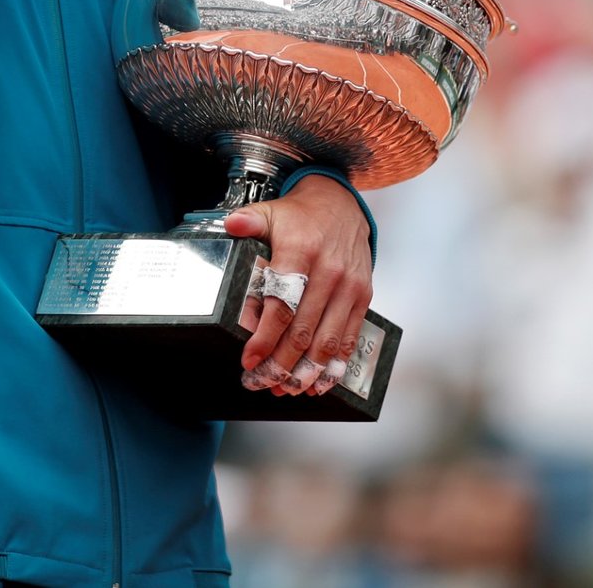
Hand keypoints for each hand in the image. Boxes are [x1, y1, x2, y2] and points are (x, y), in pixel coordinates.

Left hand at [224, 176, 373, 395]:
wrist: (342, 204)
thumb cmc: (301, 215)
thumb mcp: (270, 211)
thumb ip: (248, 221)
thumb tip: (230, 225)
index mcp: (301, 251)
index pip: (282, 304)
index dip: (265, 337)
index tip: (249, 360)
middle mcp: (327, 272)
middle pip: (303, 331)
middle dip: (280, 364)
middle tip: (260, 381)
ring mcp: (348, 287)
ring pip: (327, 341)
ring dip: (306, 372)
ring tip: (284, 388)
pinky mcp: (362, 297)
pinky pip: (349, 338)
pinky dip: (333, 366)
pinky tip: (317, 381)